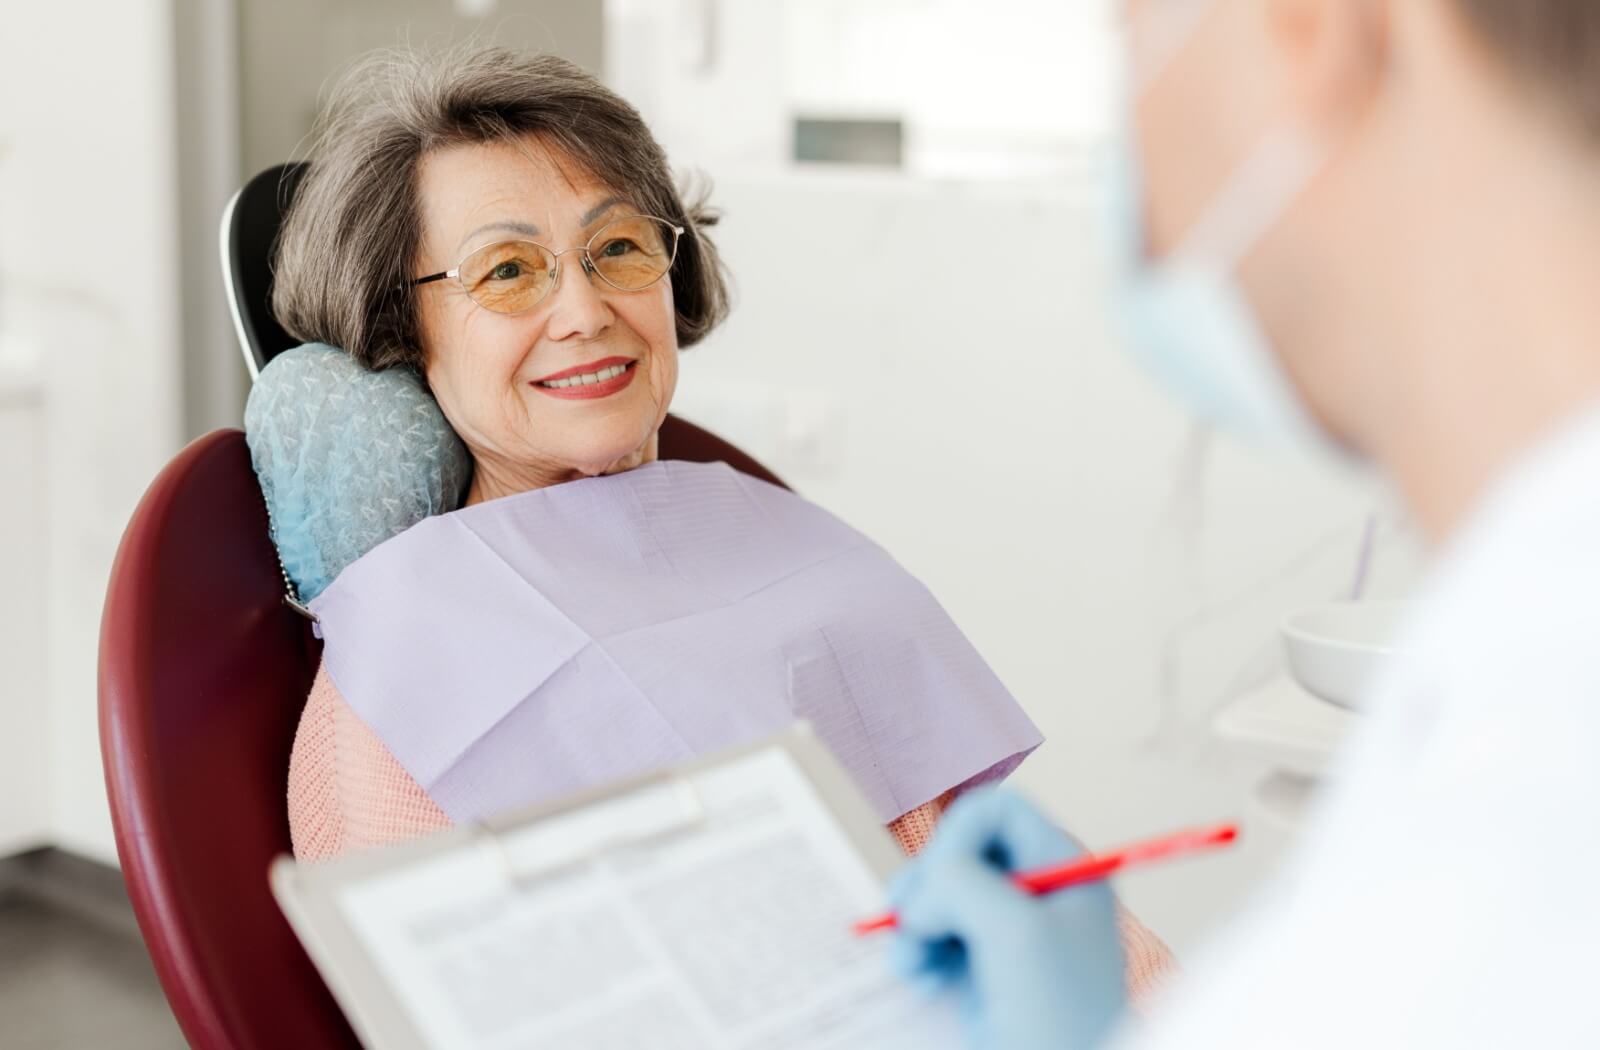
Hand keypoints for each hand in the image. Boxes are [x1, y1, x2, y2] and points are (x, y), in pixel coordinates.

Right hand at [888, 789, 1127, 1049]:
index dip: (957, 835)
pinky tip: (914, 975)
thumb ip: (962, 881)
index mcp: (1062, 866)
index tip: (942, 879)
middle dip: (926, 885)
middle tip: (914, 922)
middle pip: (956, 850)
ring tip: (908, 958)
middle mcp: (1034, 891)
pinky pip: (930, 936)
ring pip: (936, 895)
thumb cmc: (1058, 1014)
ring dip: (911, 921)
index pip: (994, 811)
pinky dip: (912, 950)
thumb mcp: (1014, 930)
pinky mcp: (979, 970)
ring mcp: (1005, 932)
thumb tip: (923, 887)